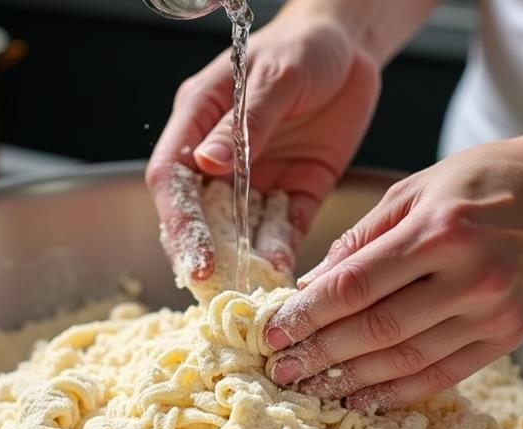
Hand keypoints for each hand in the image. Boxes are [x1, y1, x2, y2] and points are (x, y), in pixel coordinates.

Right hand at [146, 11, 380, 279]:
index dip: (179, 220)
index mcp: (199, 121)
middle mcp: (221, 157)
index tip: (194, 256)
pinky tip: (283, 269)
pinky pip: (284, 227)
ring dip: (245, 259)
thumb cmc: (302, 47)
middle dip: (205, 252)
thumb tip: (208, 163)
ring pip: (241, 230)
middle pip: (199, 214)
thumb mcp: (275, 76)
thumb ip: (245, 122)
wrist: (350, 46)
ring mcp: (258, 178)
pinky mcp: (294, 190)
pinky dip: (282, 249)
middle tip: (217, 289)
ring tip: (253, 289)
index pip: (172, 178)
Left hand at [264, 133, 522, 411]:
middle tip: (281, 368)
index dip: (308, 313)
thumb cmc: (488, 179)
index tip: (272, 331)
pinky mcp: (509, 336)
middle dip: (320, 353)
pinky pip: (444, 374)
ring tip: (312, 388)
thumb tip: (311, 283)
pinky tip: (363, 398)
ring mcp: (494, 311)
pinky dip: (399, 391)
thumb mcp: (416, 187)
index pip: (356, 285)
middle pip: (376, 328)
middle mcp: (470, 274)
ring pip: (407, 359)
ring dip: (352, 380)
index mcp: (439, 229)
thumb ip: (362, 238)